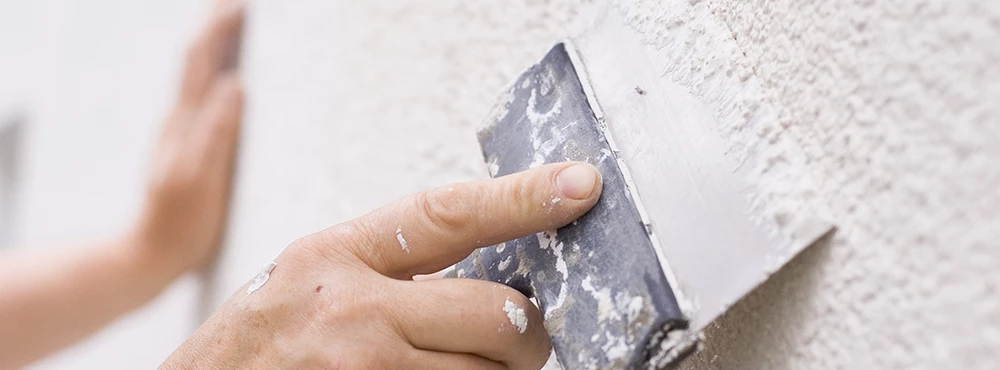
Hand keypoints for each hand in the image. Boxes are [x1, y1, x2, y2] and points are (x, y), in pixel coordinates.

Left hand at [133, 1, 243, 271]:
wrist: (150, 255)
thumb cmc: (179, 223)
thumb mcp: (200, 178)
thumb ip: (215, 131)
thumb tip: (236, 83)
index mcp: (185, 121)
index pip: (200, 58)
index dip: (220, 26)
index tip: (244, 6)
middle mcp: (181, 119)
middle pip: (199, 57)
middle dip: (221, 27)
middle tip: (247, 8)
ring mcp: (185, 132)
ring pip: (203, 75)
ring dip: (222, 46)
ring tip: (244, 29)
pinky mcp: (193, 147)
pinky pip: (209, 97)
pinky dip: (223, 74)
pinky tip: (238, 79)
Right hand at [161, 162, 602, 369]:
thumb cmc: (252, 348)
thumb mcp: (306, 280)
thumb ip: (385, 267)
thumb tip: (483, 272)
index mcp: (335, 256)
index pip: (448, 213)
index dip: (523, 198)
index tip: (580, 186)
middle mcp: (351, 311)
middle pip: (498, 314)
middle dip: (524, 334)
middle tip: (517, 341)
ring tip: (463, 367)